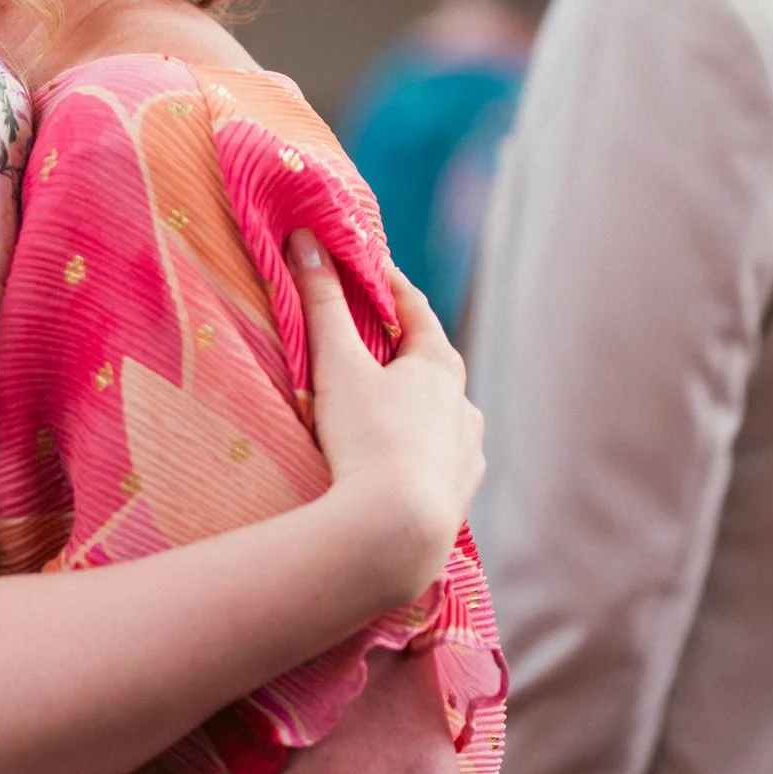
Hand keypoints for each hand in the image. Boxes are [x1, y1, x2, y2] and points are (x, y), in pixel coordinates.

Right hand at [287, 233, 484, 600]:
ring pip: (442, 414)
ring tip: (386, 407)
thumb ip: (322, 302)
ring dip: (417, 404)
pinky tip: (403, 461)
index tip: (367, 269)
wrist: (397, 532)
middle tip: (370, 338)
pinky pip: (442, 459)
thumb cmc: (368, 440)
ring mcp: (467, 452)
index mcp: (439, 366)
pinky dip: (422, 450)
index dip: (389, 286)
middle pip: (433, 362)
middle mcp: (463, 405)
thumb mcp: (337, 365)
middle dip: (402, 349)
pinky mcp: (460, 494)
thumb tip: (305, 241)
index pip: (416, 310)